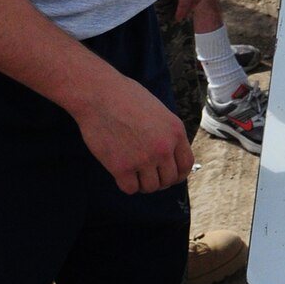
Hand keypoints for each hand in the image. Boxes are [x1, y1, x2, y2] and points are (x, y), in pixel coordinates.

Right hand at [76, 72, 193, 194]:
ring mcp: (143, 159)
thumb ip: (167, 133)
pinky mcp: (121, 167)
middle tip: (146, 175)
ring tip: (133, 173)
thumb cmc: (125, 98)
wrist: (98, 95)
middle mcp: (163, 148)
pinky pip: (130, 188)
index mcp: (175, 132)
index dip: (178, 174)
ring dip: (142, 183)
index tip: (168, 176)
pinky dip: (127, 184)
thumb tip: (169, 156)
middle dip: (159, 180)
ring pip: (150, 187)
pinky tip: (121, 174)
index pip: (186, 165)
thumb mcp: (159, 112)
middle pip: (168, 179)